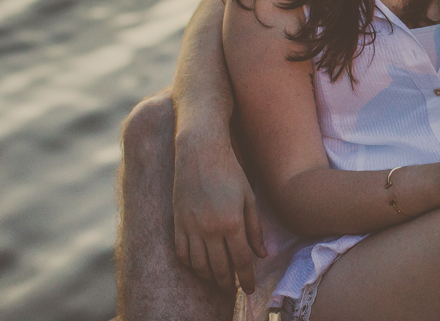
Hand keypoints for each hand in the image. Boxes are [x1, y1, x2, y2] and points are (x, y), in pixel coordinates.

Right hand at [173, 130, 267, 293]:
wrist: (199, 151)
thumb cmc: (229, 171)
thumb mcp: (249, 197)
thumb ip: (255, 229)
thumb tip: (262, 255)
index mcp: (232, 222)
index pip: (241, 261)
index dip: (247, 279)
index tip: (250, 289)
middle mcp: (210, 229)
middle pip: (220, 269)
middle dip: (229, 283)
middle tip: (235, 287)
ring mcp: (190, 227)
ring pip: (199, 266)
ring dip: (211, 277)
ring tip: (220, 279)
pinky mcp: (177, 223)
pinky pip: (182, 254)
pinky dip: (192, 266)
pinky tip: (201, 266)